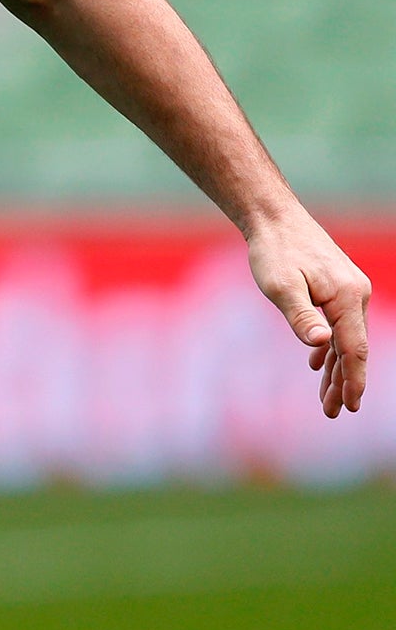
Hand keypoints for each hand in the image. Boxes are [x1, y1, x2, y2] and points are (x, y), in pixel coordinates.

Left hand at [246, 205, 370, 416]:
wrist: (274, 217)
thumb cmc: (274, 250)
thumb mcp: (280, 286)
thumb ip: (301, 316)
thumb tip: (322, 344)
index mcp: (346, 297)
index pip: (353, 348)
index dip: (353, 380)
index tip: (351, 407)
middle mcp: (354, 295)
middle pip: (352, 348)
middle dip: (343, 382)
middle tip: (332, 412)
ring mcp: (348, 291)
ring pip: (345, 338)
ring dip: (335, 368)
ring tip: (325, 398)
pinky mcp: (337, 287)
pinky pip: (338, 324)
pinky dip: (329, 346)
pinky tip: (316, 363)